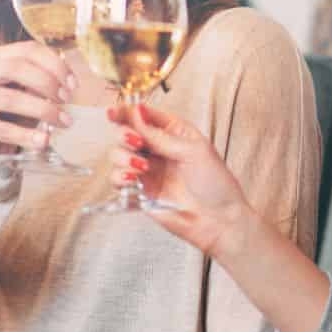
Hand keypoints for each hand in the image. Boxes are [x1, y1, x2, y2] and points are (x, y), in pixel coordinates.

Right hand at [0, 41, 75, 158]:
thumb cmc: (13, 109)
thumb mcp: (29, 89)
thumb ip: (46, 79)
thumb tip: (70, 82)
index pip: (27, 50)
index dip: (54, 65)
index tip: (74, 84)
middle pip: (14, 68)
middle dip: (46, 82)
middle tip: (67, 100)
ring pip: (8, 98)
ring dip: (42, 110)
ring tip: (63, 122)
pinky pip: (1, 129)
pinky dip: (26, 135)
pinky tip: (44, 141)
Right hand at [108, 104, 252, 257]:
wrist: (218, 219)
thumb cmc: (215, 184)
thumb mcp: (192, 151)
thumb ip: (160, 136)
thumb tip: (137, 114)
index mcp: (174, 133)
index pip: (145, 116)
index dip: (127, 112)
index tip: (113, 112)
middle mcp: (158, 150)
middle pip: (126, 133)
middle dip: (125, 135)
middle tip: (137, 143)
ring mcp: (148, 171)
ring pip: (118, 155)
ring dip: (123, 157)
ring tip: (142, 166)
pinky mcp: (140, 192)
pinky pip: (118, 180)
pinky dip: (120, 177)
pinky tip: (133, 179)